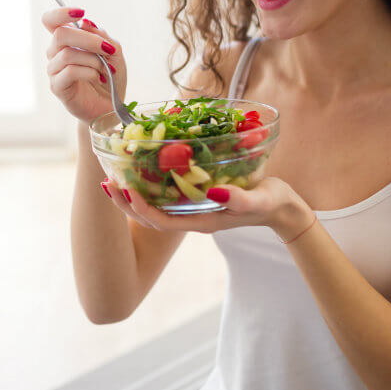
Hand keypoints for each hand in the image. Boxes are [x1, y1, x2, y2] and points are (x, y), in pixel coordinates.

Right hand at [42, 7, 126, 122]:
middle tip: (108, 49)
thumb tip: (85, 22)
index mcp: (67, 41)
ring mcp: (54, 71)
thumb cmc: (111, 77)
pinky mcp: (57, 87)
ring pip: (67, 54)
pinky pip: (69, 72)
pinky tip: (100, 78)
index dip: (60, 12)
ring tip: (107, 69)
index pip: (50, 21)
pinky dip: (89, 72)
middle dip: (88, 39)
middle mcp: (56, 53)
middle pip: (60, 34)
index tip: (80, 12)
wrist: (112, 107)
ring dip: (93, 59)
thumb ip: (100, 35)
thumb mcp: (113, 51)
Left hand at [100, 176, 314, 238]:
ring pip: (154, 206)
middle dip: (126, 202)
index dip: (139, 207)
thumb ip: (239, 199)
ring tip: (114, 176)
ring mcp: (193, 210)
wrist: (283, 208)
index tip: (124, 188)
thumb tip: (214, 192)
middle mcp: (192, 217)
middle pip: (149, 217)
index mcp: (202, 221)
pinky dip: (149, 184)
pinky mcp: (197, 198)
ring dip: (133, 193)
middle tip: (107, 181)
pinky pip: (165, 195)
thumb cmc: (272, 203)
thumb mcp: (260, 200)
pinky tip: (140, 168)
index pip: (160, 221)